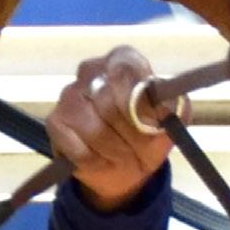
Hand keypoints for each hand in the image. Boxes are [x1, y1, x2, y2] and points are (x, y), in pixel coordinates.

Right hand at [47, 47, 183, 210]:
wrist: (126, 168)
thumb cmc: (149, 137)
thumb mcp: (171, 123)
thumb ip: (174, 108)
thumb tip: (164, 105)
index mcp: (122, 61)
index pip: (125, 68)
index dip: (138, 100)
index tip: (151, 122)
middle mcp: (91, 70)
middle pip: (109, 102)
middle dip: (131, 134)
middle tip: (141, 147)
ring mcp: (68, 95)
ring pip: (94, 129)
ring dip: (116, 151)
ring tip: (124, 155)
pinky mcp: (55, 122)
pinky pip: (79, 148)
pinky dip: (96, 161)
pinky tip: (101, 159)